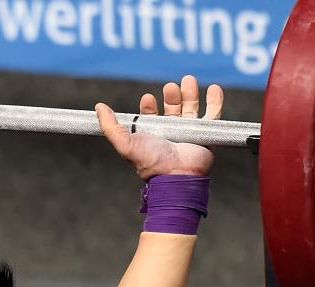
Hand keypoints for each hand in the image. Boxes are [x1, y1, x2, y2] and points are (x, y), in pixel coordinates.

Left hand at [95, 75, 221, 180]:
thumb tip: (99, 107)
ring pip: (191, 108)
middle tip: (171, 87)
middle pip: (173, 108)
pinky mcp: (206, 135)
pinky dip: (215, 101)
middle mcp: (171, 133)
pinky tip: (214, 88)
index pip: (151, 115)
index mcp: (153, 135)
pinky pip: (213, 115)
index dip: (149, 105)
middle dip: (172, 95)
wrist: (176, 176)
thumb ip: (110, 126)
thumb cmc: (151, 162)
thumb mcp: (124, 143)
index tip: (148, 98)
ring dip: (190, 93)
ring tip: (188, 81)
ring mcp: (189, 133)